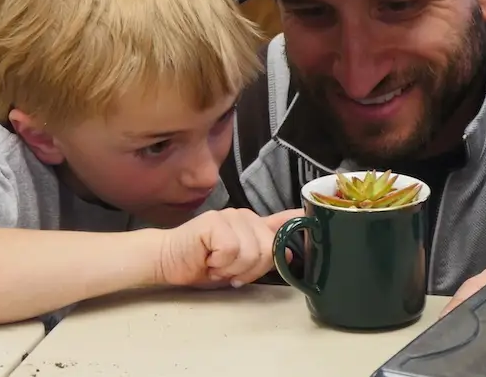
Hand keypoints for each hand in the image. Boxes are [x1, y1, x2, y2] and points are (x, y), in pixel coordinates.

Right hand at [156, 208, 302, 288]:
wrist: (168, 260)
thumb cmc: (202, 264)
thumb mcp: (238, 265)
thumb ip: (263, 256)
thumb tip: (289, 253)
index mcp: (254, 225)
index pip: (285, 219)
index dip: (302, 220)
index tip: (317, 218)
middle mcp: (245, 216)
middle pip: (269, 248)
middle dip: (250, 269)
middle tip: (227, 270)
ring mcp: (230, 215)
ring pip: (252, 252)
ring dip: (232, 269)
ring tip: (216, 265)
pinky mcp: (215, 222)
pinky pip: (232, 250)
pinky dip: (220, 264)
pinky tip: (208, 259)